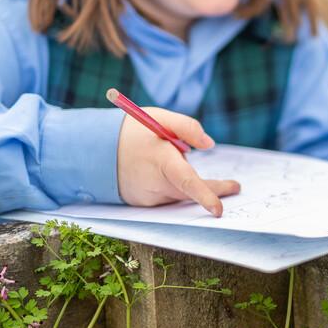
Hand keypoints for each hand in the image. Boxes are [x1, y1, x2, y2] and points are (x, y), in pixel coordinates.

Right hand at [116, 109, 238, 216]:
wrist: (93, 150)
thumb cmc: (132, 131)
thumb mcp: (158, 117)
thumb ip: (187, 127)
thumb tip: (209, 144)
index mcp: (159, 160)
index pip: (185, 181)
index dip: (205, 195)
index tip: (219, 210)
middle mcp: (153, 183)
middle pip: (191, 193)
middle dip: (213, 189)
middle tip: (233, 186)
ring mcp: (147, 197)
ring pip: (180, 194)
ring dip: (190, 183)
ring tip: (177, 162)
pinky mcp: (144, 203)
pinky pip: (168, 196)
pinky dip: (173, 186)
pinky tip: (161, 173)